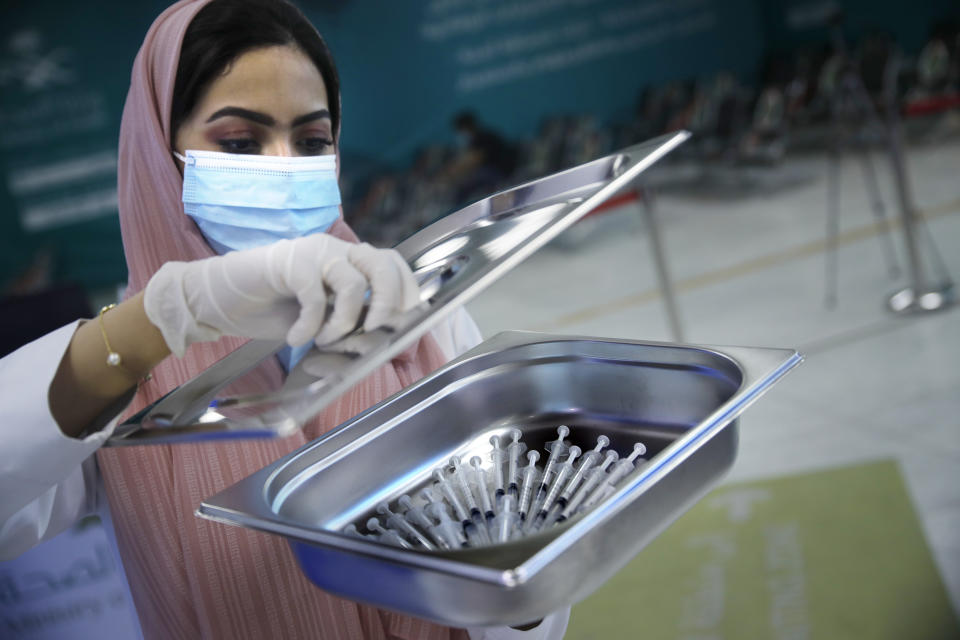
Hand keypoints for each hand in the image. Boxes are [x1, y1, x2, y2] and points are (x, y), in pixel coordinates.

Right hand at [144, 234, 419, 356]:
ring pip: (353, 283)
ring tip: (324, 340)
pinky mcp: (288, 262)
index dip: (407, 290)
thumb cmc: (274, 310)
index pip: (393, 264)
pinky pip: (315, 295)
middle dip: (390, 302)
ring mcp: (313, 252)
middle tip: (378, 331)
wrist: (220, 299)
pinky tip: (295, 338)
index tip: (410, 321)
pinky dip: (310, 325)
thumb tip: (386, 341)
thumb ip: (350, 320)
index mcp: (348, 260)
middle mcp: (336, 250)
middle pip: (383, 265)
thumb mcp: (322, 318)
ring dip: (344, 322)